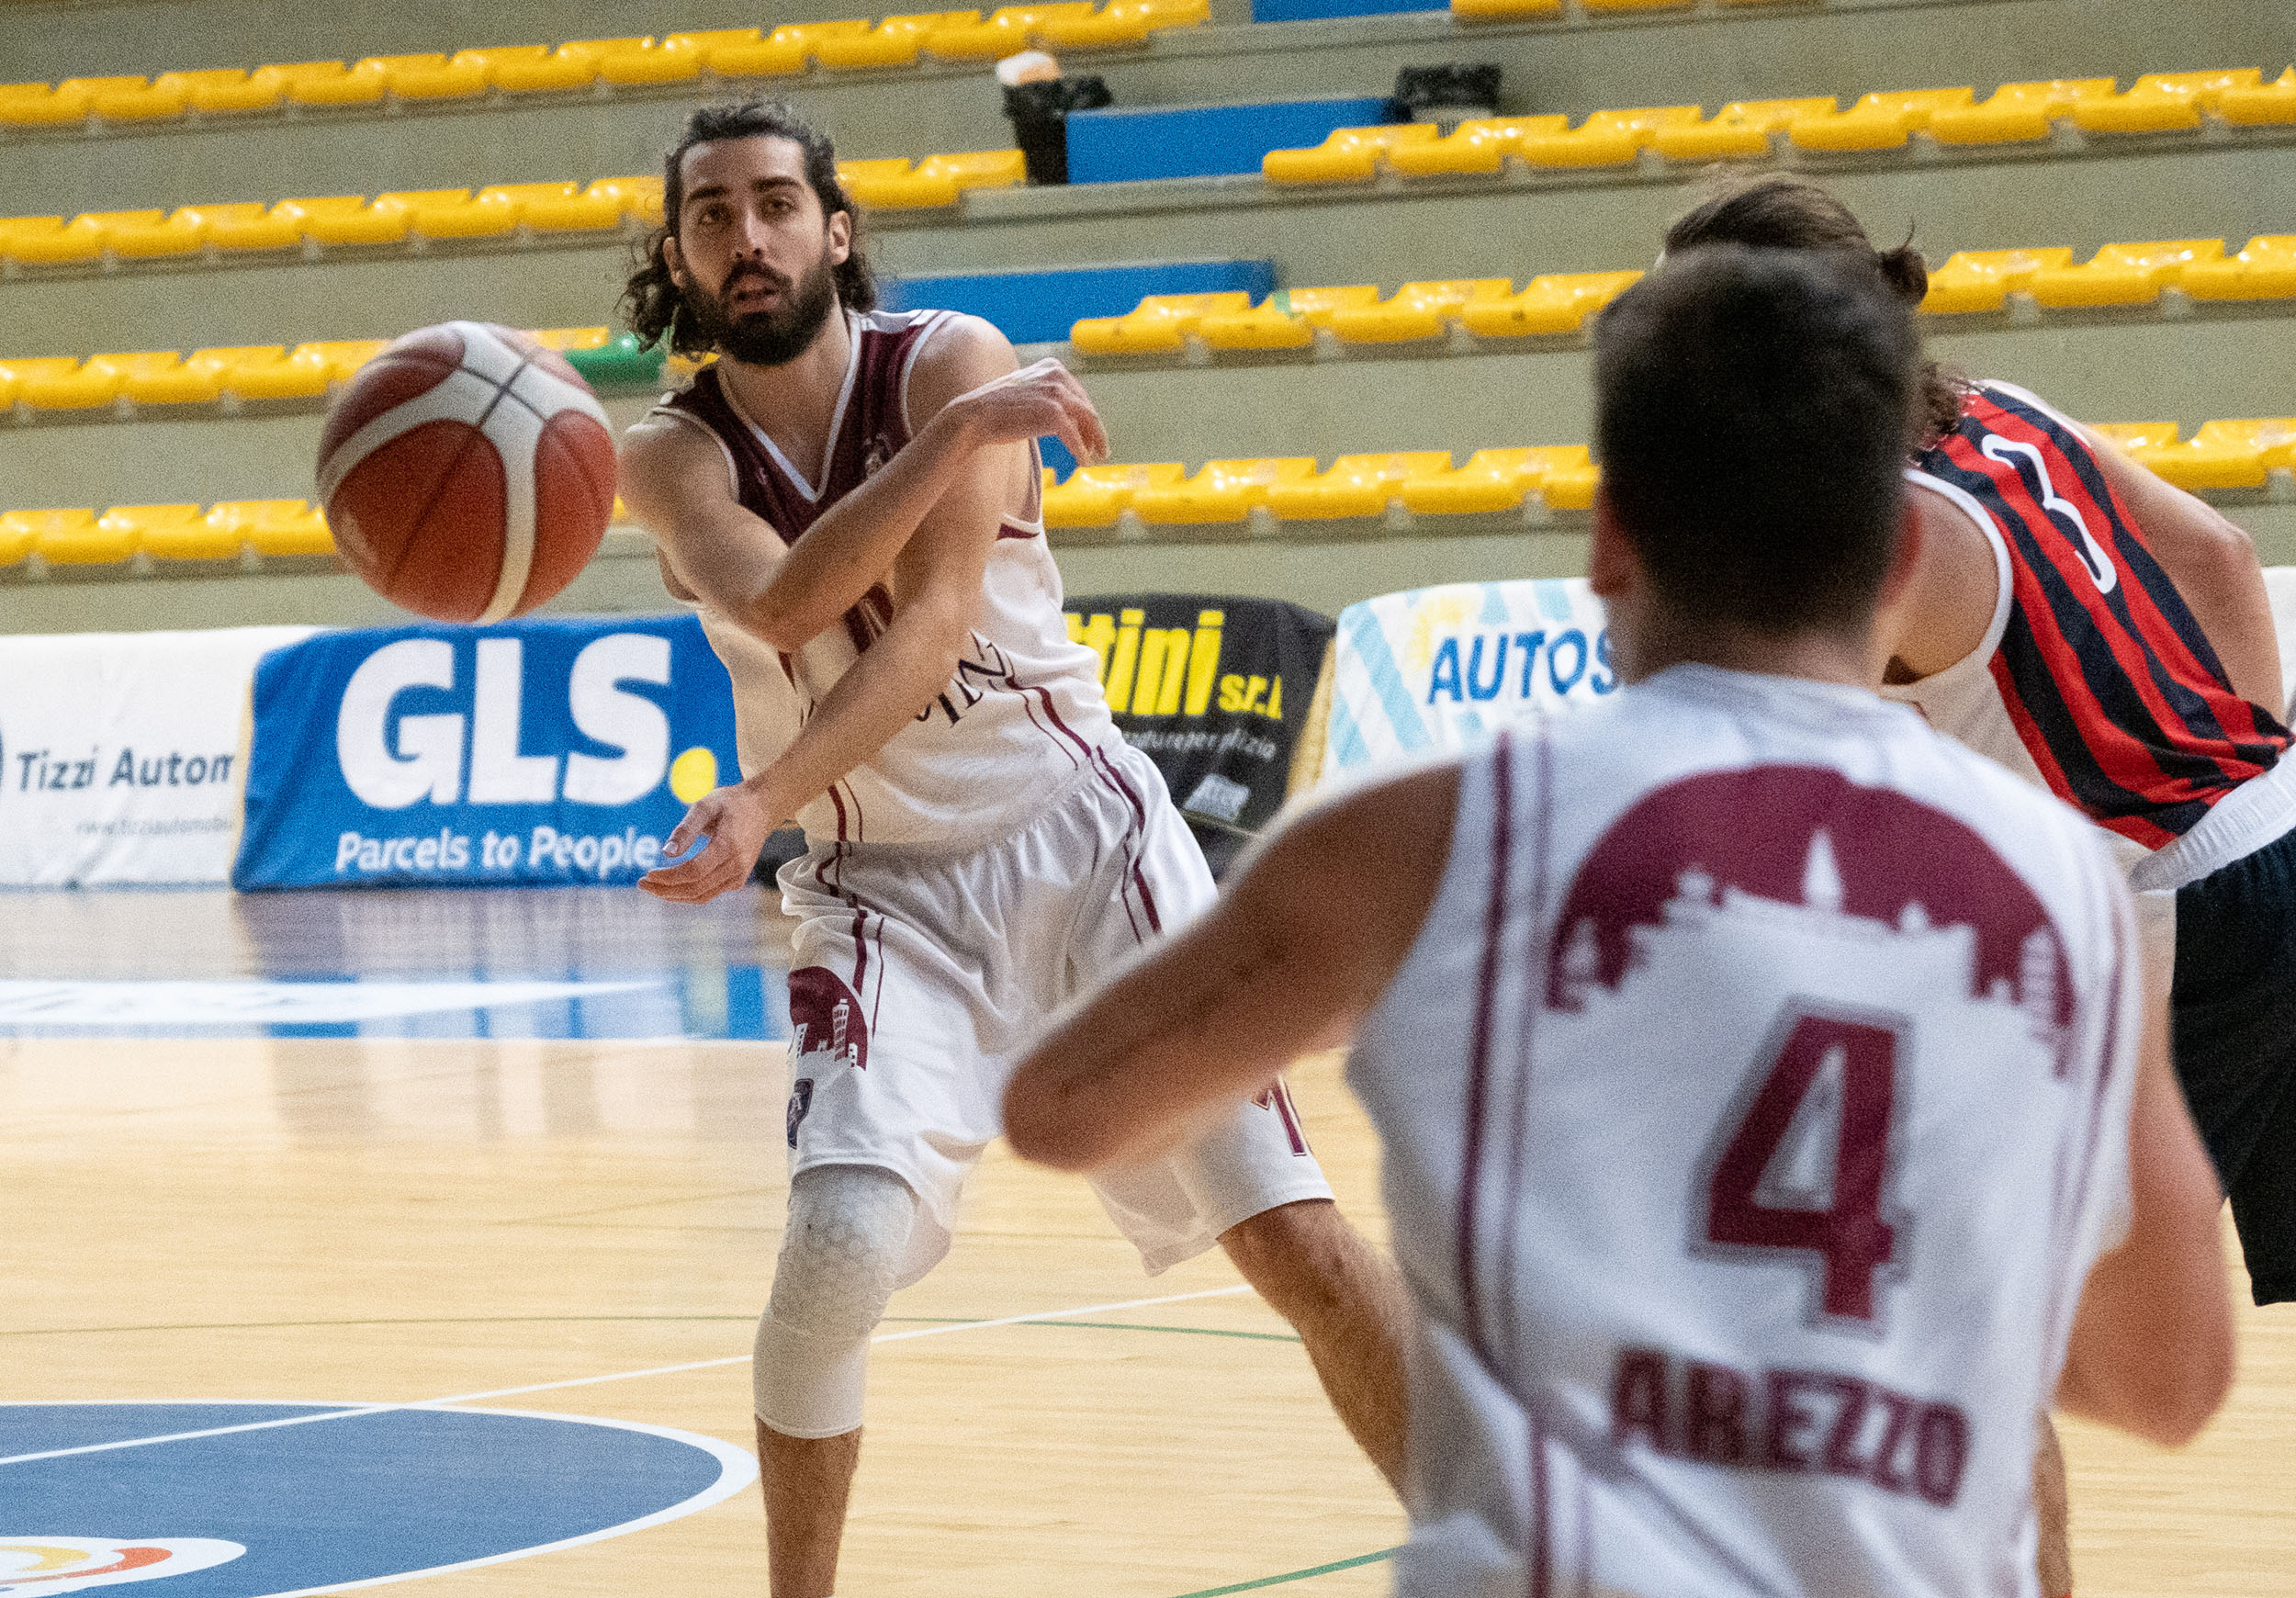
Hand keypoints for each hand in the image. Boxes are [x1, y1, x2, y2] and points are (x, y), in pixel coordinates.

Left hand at [640, 781, 778, 903]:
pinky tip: (672, 885)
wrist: (762, 808)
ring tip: (653, 887)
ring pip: (702, 896)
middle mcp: (737, 865)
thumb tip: (666, 852)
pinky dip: (688, 893)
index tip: (648, 874)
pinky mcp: (738, 879)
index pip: (694, 871)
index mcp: (728, 845)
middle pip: (695, 888)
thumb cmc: (731, 802)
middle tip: (642, 884)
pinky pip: (709, 893)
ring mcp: (739, 875)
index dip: (668, 877)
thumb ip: (685, 829)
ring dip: (674, 895)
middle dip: (665, 890)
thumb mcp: (705, 805)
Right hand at [948, 358, 1109, 465]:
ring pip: (1087, 421)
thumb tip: (1067, 417)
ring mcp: (1057, 393)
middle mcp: (1058, 375)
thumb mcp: (1027, 393)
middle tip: (1101, 449)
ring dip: (1095, 442)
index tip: (1092, 433)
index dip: (1088, 417)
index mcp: (1053, 367)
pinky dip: (1081, 452)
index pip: (1080, 395)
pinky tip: (1083, 463)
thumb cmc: (997, 409)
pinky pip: (1075, 436)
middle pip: (1087, 407)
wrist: (975, 415)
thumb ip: (1047, 397)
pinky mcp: (1054, 413)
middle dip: (1095, 430)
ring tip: (1097, 457)